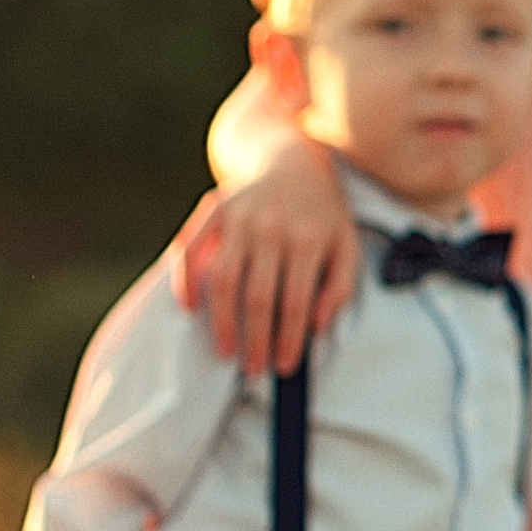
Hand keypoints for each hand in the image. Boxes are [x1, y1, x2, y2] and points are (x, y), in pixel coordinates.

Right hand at [171, 143, 360, 378]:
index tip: (285, 367)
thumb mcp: (346, 246)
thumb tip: (318, 325)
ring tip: (225, 351)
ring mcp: (239, 216)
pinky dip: (185, 279)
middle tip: (253, 369)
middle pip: (257, 297)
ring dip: (221, 322)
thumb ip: (340, 287)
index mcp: (309, 239)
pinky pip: (190, 247)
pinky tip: (190, 308)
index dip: (289, 339)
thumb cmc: (323, 215)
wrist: (293, 160)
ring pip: (222, 279)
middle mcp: (272, 228)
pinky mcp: (213, 208)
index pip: (296, 303)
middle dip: (254, 340)